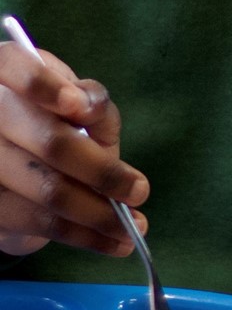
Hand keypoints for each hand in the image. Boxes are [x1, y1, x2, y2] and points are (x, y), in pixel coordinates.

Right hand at [0, 41, 146, 257]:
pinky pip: (39, 222)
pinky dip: (82, 235)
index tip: (77, 107)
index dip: (41, 85)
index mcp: (6, 74)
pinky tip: (112, 242)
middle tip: (140, 190)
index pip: (11, 67)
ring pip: (46, 189)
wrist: (13, 167)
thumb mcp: (75, 102)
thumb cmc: (53, 121)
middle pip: (47, 142)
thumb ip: (89, 99)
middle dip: (101, 171)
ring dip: (98, 214)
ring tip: (135, 227)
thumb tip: (87, 108)